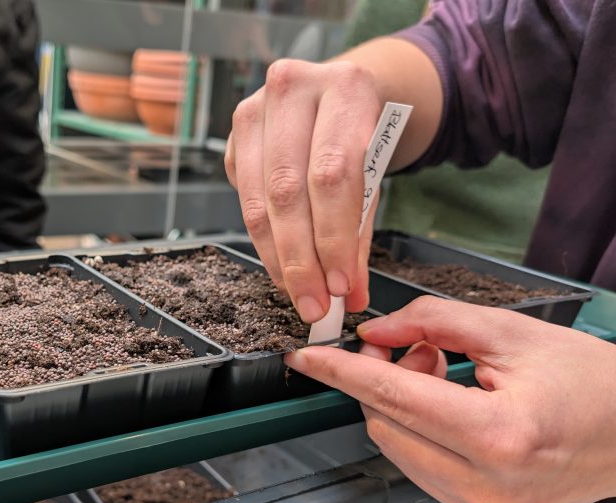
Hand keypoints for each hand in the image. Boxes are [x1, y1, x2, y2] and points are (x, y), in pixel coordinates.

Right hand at [224, 59, 382, 322]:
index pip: (333, 174)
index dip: (333, 236)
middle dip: (302, 258)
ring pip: (260, 198)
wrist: (341, 92)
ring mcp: (256, 108)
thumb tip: (348, 294)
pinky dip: (263, 238)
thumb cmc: (364, 133)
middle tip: (314, 303)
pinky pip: (245, 196)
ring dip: (278, 257)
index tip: (339, 286)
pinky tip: (281, 263)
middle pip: (289, 190)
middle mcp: (293, 88)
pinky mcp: (236, 133)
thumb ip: (362, 229)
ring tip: (298, 293)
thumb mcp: (379, 170)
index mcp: (345, 86)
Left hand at [284, 297, 615, 502]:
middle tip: (412, 348)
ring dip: (401, 407)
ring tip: (444, 375)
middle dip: (382, 380)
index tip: (306, 359)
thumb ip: (433, 323)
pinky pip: (420, 468)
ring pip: (397, 449)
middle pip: (385, 426)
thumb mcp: (513, 333)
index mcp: (499, 436)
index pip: (394, 399)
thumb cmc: (595, 383)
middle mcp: (488, 484)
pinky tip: (451, 407)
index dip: (342, 373)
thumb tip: (374, 331)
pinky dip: (419, 431)